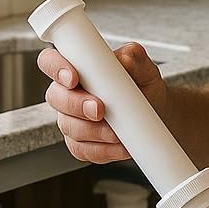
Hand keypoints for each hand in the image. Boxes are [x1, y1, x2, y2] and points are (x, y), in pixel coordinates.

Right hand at [36, 42, 168, 163]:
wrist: (157, 115)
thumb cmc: (143, 87)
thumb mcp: (145, 68)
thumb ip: (133, 57)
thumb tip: (123, 59)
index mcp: (78, 68)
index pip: (51, 61)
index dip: (56, 68)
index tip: (73, 78)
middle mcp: (69, 93)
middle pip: (55, 97)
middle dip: (76, 105)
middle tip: (99, 109)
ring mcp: (71, 119)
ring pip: (69, 126)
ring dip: (94, 131)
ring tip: (117, 131)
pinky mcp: (79, 144)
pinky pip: (82, 150)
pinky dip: (103, 150)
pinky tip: (120, 145)